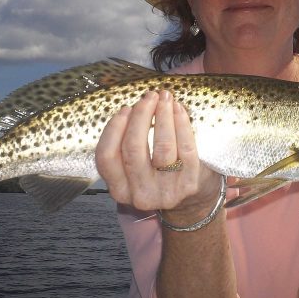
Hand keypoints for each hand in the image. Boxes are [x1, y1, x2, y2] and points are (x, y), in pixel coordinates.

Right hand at [95, 90, 220, 217]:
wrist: (192, 200)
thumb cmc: (158, 174)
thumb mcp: (134, 168)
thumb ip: (127, 143)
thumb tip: (135, 107)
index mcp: (120, 189)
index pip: (106, 157)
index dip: (114, 128)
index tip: (125, 109)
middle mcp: (141, 194)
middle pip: (133, 149)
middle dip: (140, 116)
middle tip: (148, 97)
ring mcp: (166, 191)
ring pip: (161, 147)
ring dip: (162, 116)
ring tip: (165, 98)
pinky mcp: (190, 184)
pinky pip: (186, 148)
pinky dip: (181, 124)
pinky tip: (179, 109)